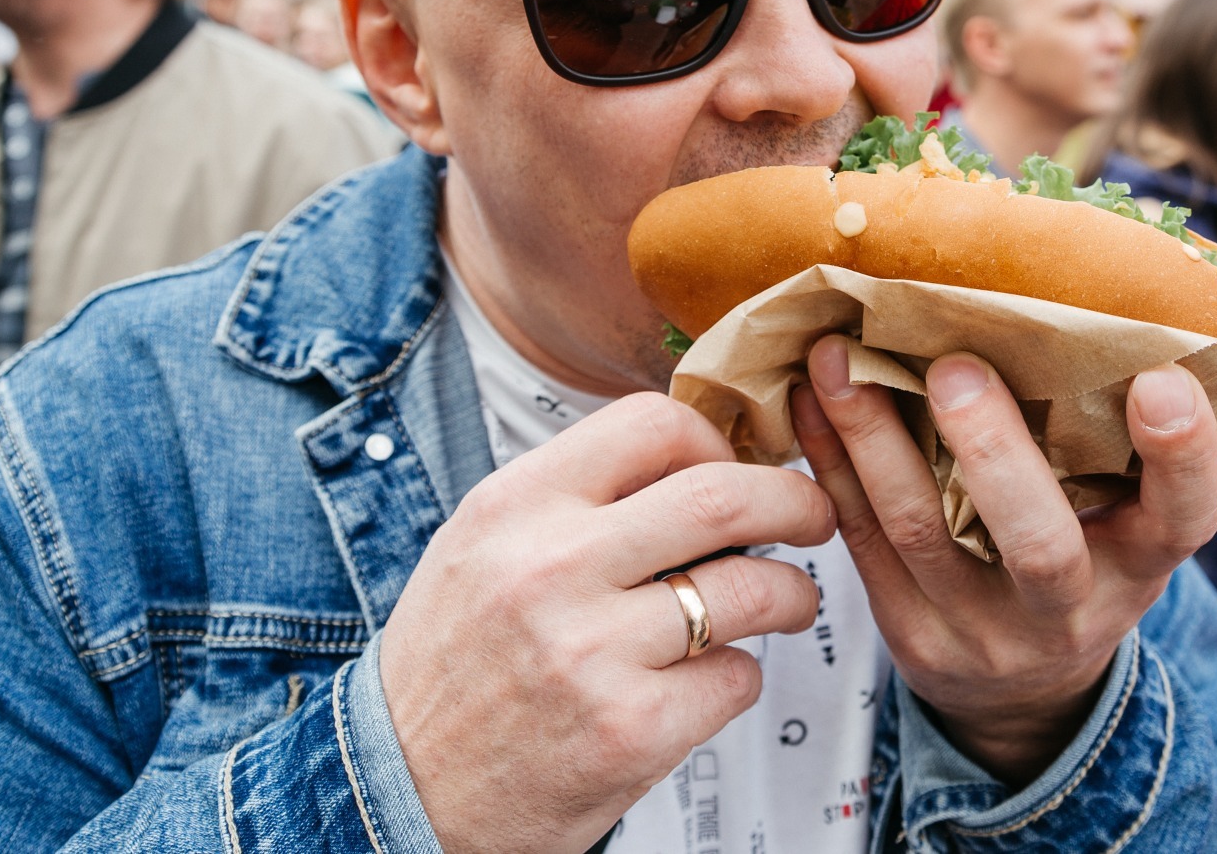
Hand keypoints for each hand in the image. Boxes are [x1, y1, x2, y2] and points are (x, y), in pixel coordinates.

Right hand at [377, 394, 837, 853]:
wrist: (403, 791)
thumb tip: (696, 458)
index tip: (736, 465)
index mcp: (515, 506)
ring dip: (791, 593)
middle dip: (795, 499)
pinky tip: (710, 680)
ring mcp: (592, 651)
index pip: (652, 425)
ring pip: (750, 588)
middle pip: (723, 494)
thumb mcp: (484, 547)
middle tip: (814, 515)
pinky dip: (741, 676)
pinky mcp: (630, 729)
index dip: (717, 439)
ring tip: (787, 602)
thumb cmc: (454, 667)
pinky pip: (737, 678)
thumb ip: (575, 498)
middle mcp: (551, 568)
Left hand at [790, 338, 1216, 784]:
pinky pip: (863, 537)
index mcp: (1140, 562)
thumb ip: (1114, 444)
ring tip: (841, 355)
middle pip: (1040, 546)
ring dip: (873, 434)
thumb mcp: (1125, 521)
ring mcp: (983, 628)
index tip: (1160, 379)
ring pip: (920, 531)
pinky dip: (832, 460)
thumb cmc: (1082, 559)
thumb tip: (1079, 297)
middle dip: (993, 452)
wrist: (1023, 692)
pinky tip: (808, 399)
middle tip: (954, 367)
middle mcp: (1069, 606)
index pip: (1184, 515)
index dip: (1180, 453)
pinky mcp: (910, 631)